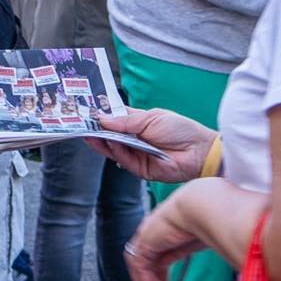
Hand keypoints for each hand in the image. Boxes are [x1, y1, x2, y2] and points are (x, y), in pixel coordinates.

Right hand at [86, 109, 214, 183]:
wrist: (199, 151)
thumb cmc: (181, 130)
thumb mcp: (151, 118)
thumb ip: (126, 121)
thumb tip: (102, 118)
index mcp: (138, 124)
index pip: (114, 120)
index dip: (101, 116)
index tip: (86, 111)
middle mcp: (135, 140)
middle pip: (110, 136)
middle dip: (96, 130)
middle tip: (81, 123)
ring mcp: (136, 155)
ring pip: (113, 149)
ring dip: (102, 141)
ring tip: (89, 132)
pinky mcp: (140, 169)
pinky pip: (123, 159)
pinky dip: (116, 151)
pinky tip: (110, 141)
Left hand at [122, 191, 209, 280]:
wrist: (201, 207)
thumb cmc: (207, 217)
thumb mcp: (196, 240)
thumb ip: (184, 251)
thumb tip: (185, 262)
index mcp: (165, 229)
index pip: (155, 253)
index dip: (156, 272)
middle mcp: (152, 231)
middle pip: (143, 260)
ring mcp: (146, 236)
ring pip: (139, 266)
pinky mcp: (144, 243)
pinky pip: (141, 268)